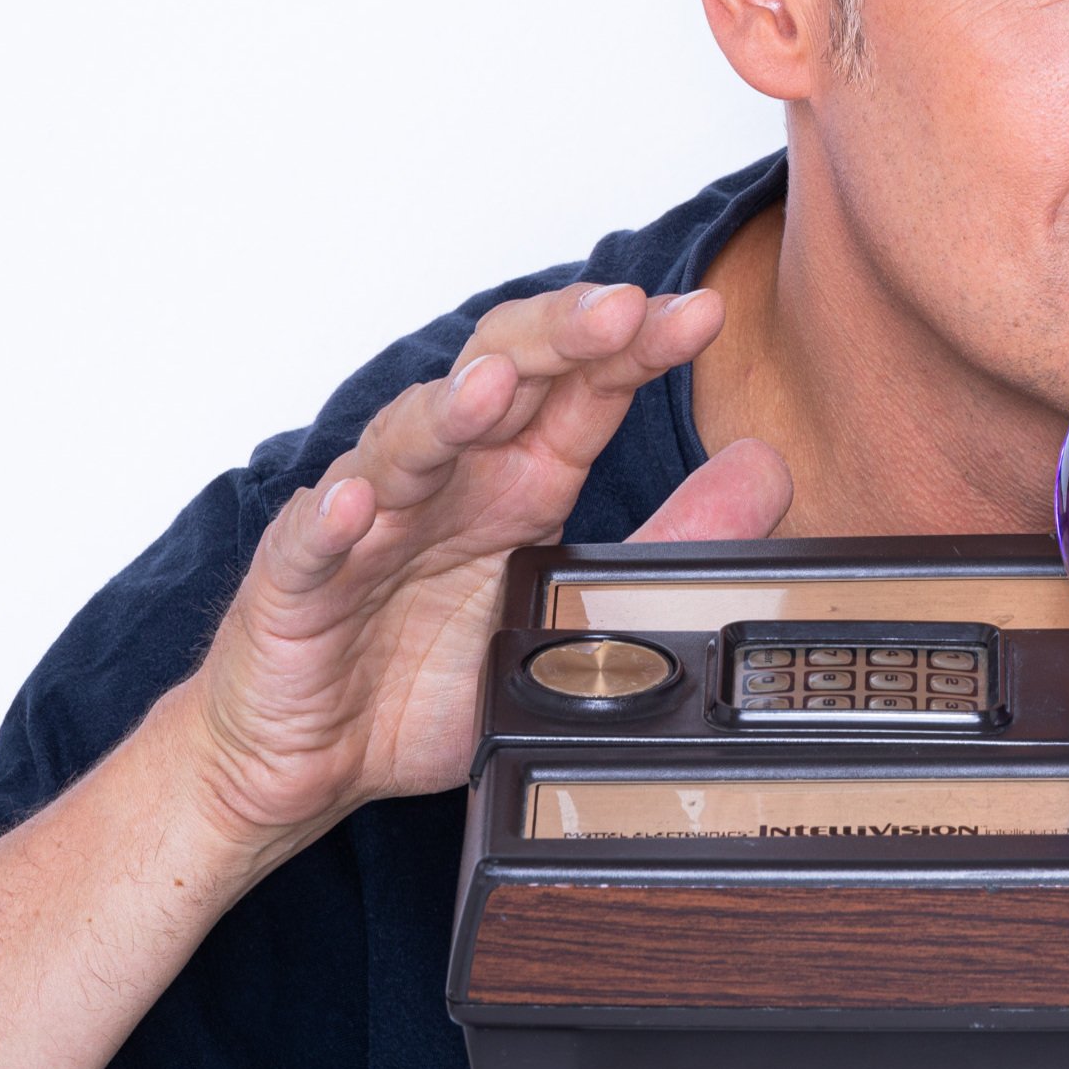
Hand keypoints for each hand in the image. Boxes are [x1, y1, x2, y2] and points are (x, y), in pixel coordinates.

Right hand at [181, 282, 792, 846]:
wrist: (313, 757)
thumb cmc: (432, 671)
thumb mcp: (576, 608)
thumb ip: (674, 538)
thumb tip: (771, 466)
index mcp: (521, 477)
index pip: (583, 386)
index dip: (636, 344)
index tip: (702, 313)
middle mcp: (450, 479)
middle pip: (498, 375)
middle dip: (558, 336)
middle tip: (620, 311)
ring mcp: (369, 522)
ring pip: (406, 444)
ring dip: (448, 411)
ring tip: (494, 389)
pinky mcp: (296, 586)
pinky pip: (312, 547)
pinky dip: (331, 521)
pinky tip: (354, 506)